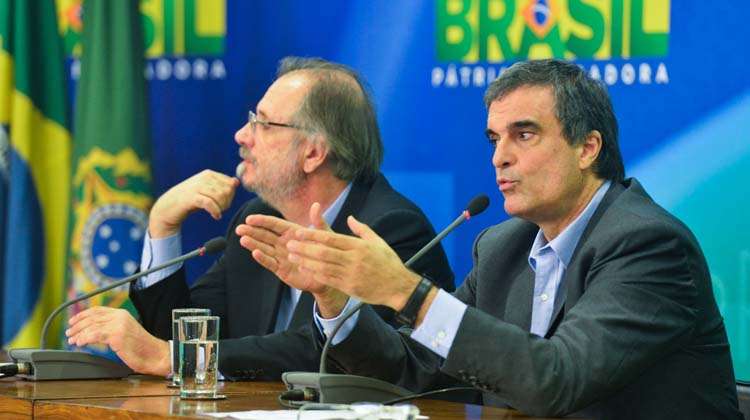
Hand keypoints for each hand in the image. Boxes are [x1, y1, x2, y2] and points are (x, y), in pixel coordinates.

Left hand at [66, 307, 170, 376]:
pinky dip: (84, 338)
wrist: (155, 354)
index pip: (97, 310)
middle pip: (92, 317)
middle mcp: (120, 316)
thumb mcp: (125, 333)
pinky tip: (80, 343)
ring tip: (72, 340)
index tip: (73, 322)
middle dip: (77, 325)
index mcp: (122, 314)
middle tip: (69, 333)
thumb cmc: (142, 348)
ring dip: (79, 333)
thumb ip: (111, 329)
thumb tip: (93, 332)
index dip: (82, 315)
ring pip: (92, 326)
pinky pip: (95, 335)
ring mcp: (119, 325)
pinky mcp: (117, 335)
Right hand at [149, 170, 239, 237]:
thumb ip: (221, 186)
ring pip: (220, 196)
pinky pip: (210, 203)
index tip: (224, 203)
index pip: (230, 183)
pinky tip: (216, 216)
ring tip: (217, 212)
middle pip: (227, 190)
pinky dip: (215, 211)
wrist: (168, 207)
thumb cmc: (190, 200)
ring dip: (222, 208)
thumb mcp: (207, 191)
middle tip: (220, 209)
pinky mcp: (191, 197)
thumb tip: (236, 182)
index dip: (231, 195)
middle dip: (227, 202)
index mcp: (209, 174)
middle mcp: (203, 178)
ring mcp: (197, 186)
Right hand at [236, 203, 349, 316]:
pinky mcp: (281, 269)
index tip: (249, 218)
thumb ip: (318, 222)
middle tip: (239, 228)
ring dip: (253, 244)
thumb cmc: (327, 252)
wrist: (329, 274)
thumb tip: (315, 204)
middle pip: (265, 235)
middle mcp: (284, 243)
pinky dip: (262, 258)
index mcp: (292, 232)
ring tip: (242, 239)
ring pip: (264, 248)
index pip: (274, 224)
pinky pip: (270, 262)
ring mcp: (281, 256)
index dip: (262, 221)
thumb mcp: (324, 236)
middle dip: (252, 232)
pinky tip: (254, 253)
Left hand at [286, 215, 421, 310]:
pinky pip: (328, 279)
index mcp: (359, 246)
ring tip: (292, 256)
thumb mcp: (378, 242)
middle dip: (304, 247)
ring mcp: (350, 274)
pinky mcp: (349, 287)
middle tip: (289, 244)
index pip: (331, 238)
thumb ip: (362, 229)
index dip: (313, 235)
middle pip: (323, 252)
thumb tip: (350, 218)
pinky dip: (315, 274)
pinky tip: (304, 269)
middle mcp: (353, 259)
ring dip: (305, 261)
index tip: (299, 232)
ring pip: (323, 266)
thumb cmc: (388, 263)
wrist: (398, 286)